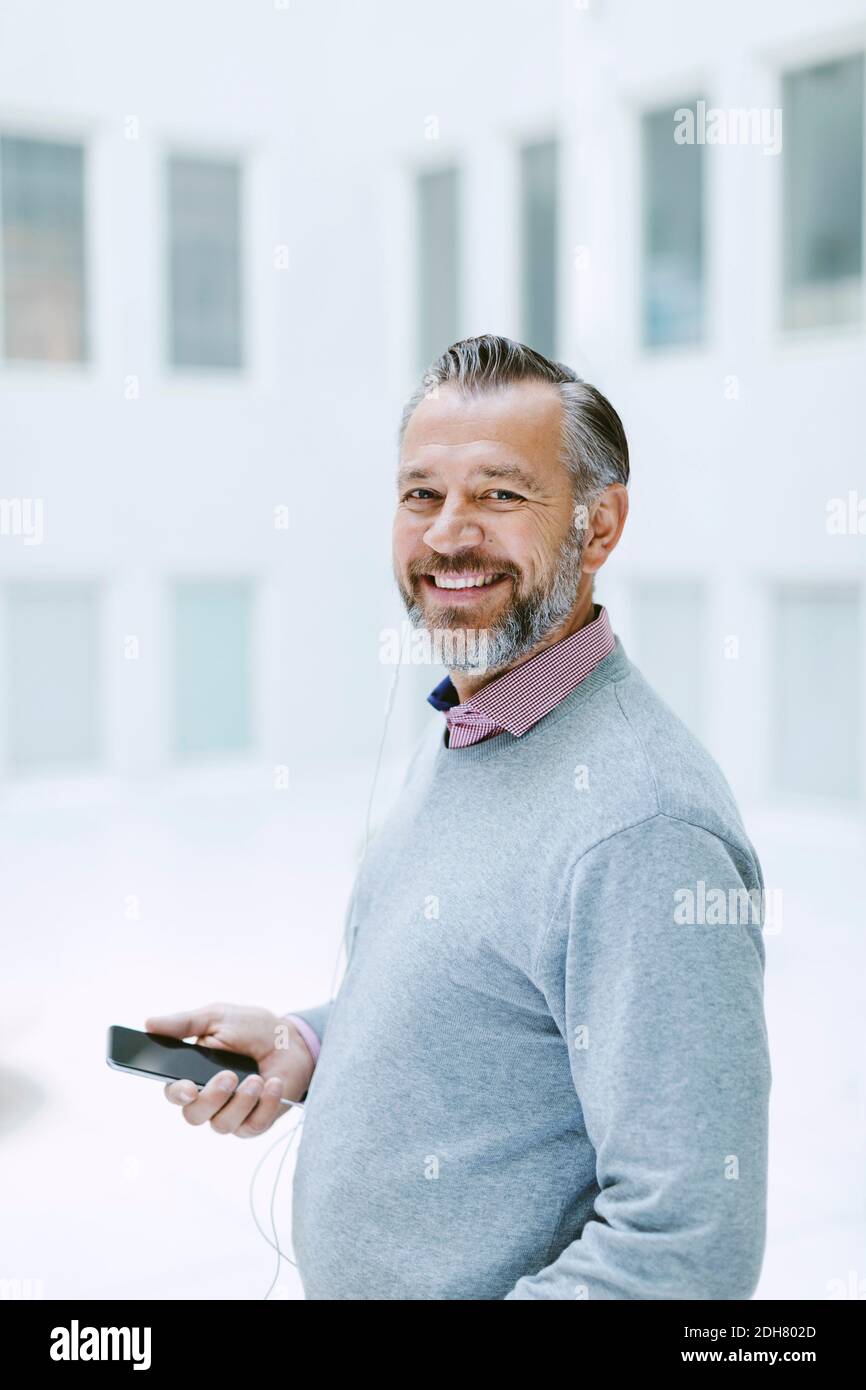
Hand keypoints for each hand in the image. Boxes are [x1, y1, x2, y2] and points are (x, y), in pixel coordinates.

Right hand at [144, 1002, 315, 1137]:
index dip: (177, 1094)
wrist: (292, 1039)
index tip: (188, 1087)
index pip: (174, 1093)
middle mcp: (209, 1099)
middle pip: (194, 1116)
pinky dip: (265, 1105)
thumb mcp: (217, 1017)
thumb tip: (149, 1024)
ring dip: (241, 1101)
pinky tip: (273, 1084)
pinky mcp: (256, 1122)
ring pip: (222, 1124)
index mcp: (192, 1074)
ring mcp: (232, 1113)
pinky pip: (253, 1126)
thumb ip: (184, 1024)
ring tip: (257, 1078)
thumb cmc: (251, 1028)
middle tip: (230, 1076)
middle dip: (211, 1098)